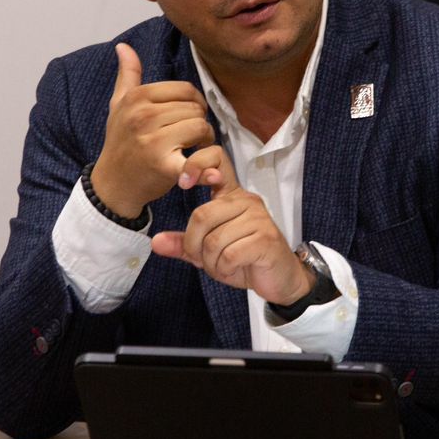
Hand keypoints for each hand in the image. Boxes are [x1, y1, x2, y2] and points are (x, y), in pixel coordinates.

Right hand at [90, 43, 215, 217]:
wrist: (112, 184)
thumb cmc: (119, 142)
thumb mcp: (118, 106)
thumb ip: (127, 75)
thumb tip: (123, 46)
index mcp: (137, 97)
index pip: (185, 89)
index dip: (194, 103)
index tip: (187, 117)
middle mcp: (144, 116)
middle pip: (195, 109)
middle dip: (199, 122)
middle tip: (190, 137)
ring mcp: (153, 141)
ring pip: (201, 128)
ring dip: (203, 141)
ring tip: (191, 149)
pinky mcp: (164, 166)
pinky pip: (197, 158)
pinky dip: (206, 168)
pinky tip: (210, 173)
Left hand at [152, 146, 313, 304]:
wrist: (281, 279)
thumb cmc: (246, 260)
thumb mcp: (209, 252)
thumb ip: (184, 244)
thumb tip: (156, 241)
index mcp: (232, 196)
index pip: (217, 158)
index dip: (196, 164)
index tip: (184, 183)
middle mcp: (247, 201)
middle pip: (202, 215)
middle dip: (194, 246)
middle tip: (203, 259)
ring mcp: (258, 219)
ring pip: (214, 240)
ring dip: (211, 262)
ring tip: (222, 266)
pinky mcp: (266, 239)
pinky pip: (229, 255)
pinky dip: (225, 269)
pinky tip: (233, 269)